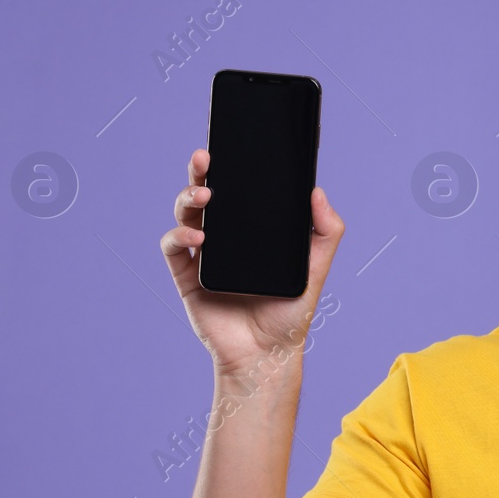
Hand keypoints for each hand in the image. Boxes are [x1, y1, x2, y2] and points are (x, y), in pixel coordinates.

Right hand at [160, 148, 344, 376]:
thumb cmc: (290, 314)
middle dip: (202, 170)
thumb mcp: (315, 270)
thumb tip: (318, 192)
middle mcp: (224, 236)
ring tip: (204, 196)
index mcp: (251, 230)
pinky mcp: (186, 275)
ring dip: (189, 197)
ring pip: (186, 213)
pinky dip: (179, 236)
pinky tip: (197, 237)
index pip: (238, 189)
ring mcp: (202, 254)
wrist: (266, 355)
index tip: (232, 143)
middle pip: (205, 192)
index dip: (231, 165)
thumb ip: (325, 233)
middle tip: (206, 157)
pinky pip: (173, 246)